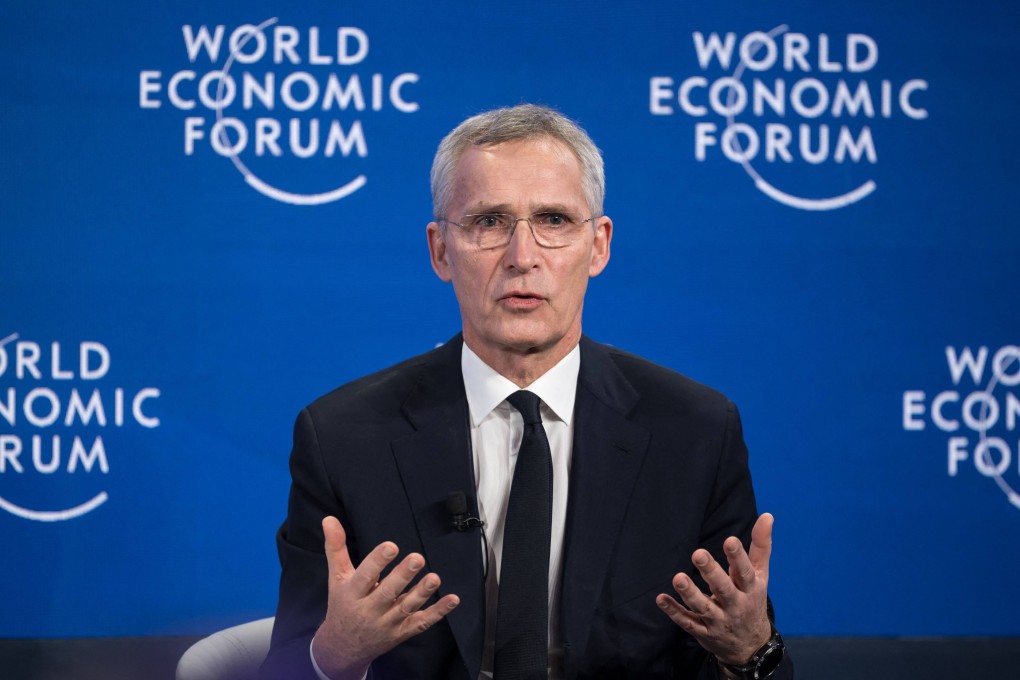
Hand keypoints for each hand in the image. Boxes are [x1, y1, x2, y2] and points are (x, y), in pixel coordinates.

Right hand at [311, 516, 459, 679]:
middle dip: (403, 576)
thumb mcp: (336, 578)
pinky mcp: (402, 632)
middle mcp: (370, 610)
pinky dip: (438, 612)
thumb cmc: (342, 605)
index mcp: (352, 594)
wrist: (342, 648)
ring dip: (422, 593)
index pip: (365, 576)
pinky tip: (453, 600)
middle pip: (388, 593)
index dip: (378, 561)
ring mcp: (387, 623)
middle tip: (417, 558)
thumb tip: (329, 519)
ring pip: (407, 608)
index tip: (391, 546)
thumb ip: (336, 548)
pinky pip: (422, 623)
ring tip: (434, 577)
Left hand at [656, 513, 774, 666]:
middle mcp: (735, 605)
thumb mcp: (760, 575)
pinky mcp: (703, 631)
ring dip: (690, 593)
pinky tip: (661, 598)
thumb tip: (767, 515)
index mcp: (750, 588)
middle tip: (698, 554)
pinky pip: (687, 621)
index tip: (729, 540)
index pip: (745, 572)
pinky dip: (674, 611)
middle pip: (723, 589)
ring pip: (703, 607)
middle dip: (711, 572)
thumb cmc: (752, 599)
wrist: (750, 646)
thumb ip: (760, 546)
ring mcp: (719, 620)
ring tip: (678, 577)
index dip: (738, 557)